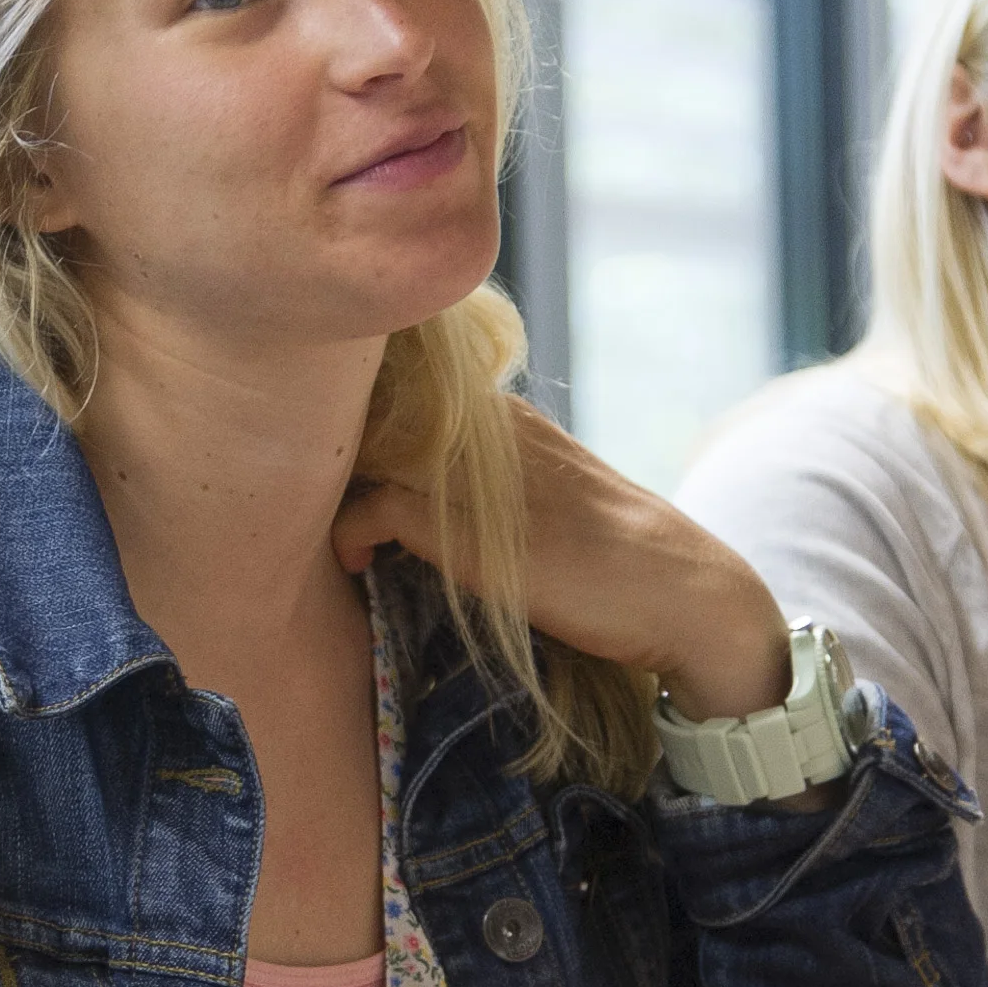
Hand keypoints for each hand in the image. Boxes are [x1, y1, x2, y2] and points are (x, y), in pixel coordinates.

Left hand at [333, 398, 789, 719]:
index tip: (335, 466)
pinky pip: (369, 509)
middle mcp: (483, 427)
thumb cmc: (616, 558)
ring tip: (334, 528)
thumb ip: (494, 485)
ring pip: (364, 454)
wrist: (676, 590)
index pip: (405, 396)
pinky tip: (357, 562)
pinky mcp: (460, 524)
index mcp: (506, 415)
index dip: (361, 429)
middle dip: (333, 450)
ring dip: (335, 490)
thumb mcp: (549, 498)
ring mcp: (470, 472)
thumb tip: (432, 503)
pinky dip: (350, 534)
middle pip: (373, 414)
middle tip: (310, 493)